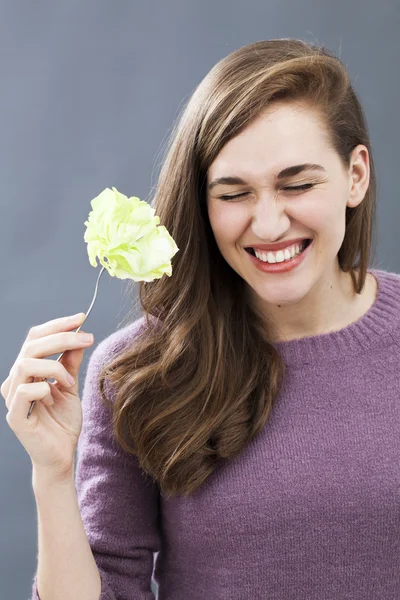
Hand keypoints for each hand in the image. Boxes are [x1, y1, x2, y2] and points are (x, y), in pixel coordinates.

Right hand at [2, 313, 94, 479]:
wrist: (62, 455)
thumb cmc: (63, 421)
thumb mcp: (71, 384)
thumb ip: (70, 361)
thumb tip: (80, 334)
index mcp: (26, 370)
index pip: (35, 337)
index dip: (57, 325)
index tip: (82, 318)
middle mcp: (15, 381)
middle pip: (31, 346)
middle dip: (62, 337)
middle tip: (88, 338)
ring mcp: (12, 399)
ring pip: (26, 364)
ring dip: (55, 367)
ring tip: (70, 382)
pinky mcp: (16, 417)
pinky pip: (25, 392)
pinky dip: (46, 389)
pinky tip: (56, 398)